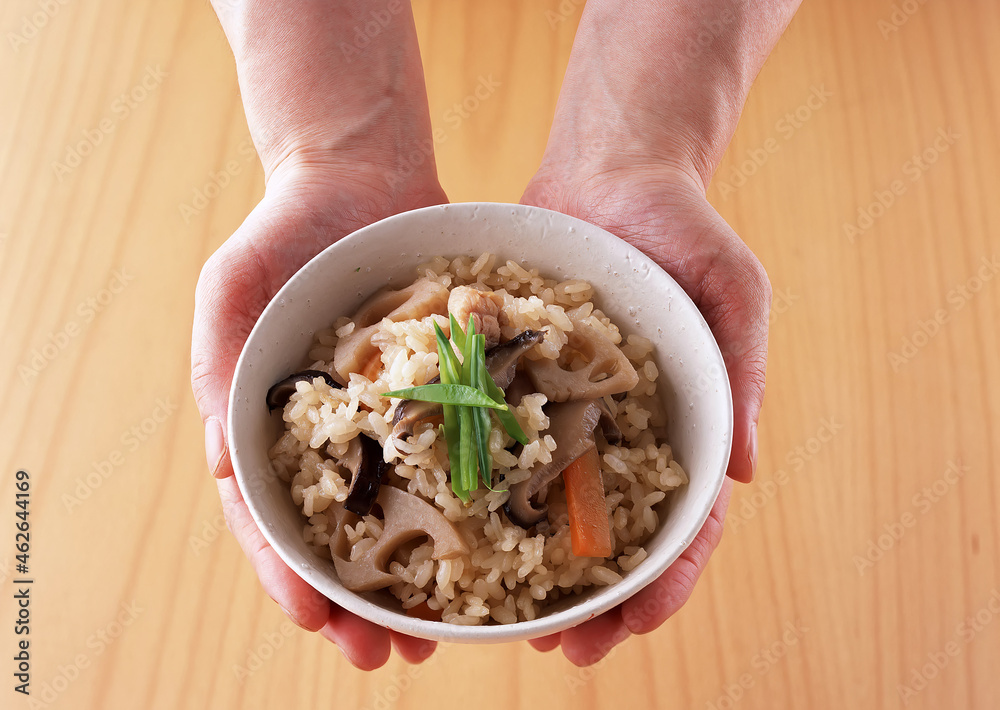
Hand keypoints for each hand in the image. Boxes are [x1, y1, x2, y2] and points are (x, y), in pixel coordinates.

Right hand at [193, 0, 448, 669]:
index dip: (290, 574)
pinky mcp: (447, 391)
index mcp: (276, 427)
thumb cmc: (283, 231)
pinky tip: (502, 542)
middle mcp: (341, 434)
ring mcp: (397, 417)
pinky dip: (477, 500)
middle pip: (346, 536)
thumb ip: (221, 370)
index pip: (273, 518)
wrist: (360, 173)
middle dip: (363, 602)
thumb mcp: (232, 290)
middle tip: (391, 657)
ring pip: (410, 511)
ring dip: (425, 576)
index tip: (315, 622)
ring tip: (450, 633)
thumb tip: (221, 465)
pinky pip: (462, 452)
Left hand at [518, 163, 769, 663]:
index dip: (666, 577)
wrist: (609, 171)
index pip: (684, 521)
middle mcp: (621, 431)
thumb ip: (740, 373)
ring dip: (532, 569)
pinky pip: (499, 441)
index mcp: (682, 423)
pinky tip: (454, 531)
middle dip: (594, 599)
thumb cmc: (683, 226)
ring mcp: (567, 412)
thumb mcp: (733, 288)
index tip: (637, 623)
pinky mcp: (516, 381)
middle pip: (612, 533)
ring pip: (549, 505)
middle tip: (566, 651)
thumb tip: (743, 472)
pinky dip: (483, 491)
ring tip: (504, 624)